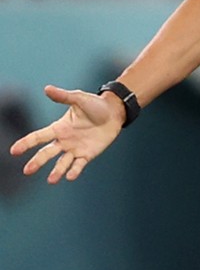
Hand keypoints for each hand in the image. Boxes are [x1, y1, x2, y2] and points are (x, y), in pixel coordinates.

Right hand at [9, 84, 125, 182]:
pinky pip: (79, 164)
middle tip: (27, 171)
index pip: (38, 137)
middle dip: (37, 161)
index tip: (14, 151)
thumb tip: (47, 88)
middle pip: (47, 153)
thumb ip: (63, 96)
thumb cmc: (95, 104)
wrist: (114, 112)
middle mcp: (64, 140)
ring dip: (56, 171)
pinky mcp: (87, 154)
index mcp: (58, 128)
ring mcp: (75, 149)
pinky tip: (70, 177)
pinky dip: (74, 171)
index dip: (26, 143)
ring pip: (62, 162)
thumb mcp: (79, 99)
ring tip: (51, 180)